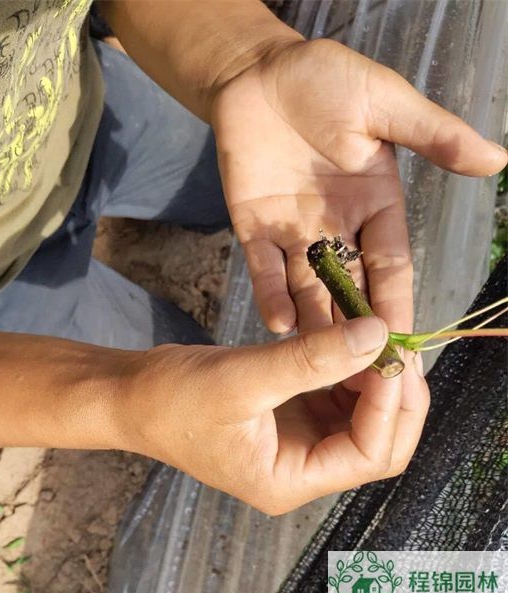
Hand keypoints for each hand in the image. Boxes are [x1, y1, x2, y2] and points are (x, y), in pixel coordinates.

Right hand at [117, 316, 428, 513]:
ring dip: (373, 375)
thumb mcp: (242, 377)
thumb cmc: (173, 398)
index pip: (369, 453)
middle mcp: (303, 466)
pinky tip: (346, 337)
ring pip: (361, 414)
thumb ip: (310, 359)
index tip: (389, 352)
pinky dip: (347, 365)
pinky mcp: (290, 413)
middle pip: (377, 440)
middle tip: (394, 344)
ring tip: (373, 333)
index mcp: (291, 478)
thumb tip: (377, 334)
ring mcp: (298, 440)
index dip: (389, 403)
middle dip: (393, 394)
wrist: (133, 395)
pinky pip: (335, 392)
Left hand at [211, 38, 507, 337]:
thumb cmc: (326, 80)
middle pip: (351, 289)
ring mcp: (294, 233)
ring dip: (314, 326)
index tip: (404, 345)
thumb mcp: (386, 105)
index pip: (391, 267)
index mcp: (375, 206)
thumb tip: (497, 159)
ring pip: (307, 289)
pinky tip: (278, 326)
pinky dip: (271, 296)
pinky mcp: (254, 228)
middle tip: (361, 375)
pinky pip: (263, 270)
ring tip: (319, 365)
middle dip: (355, 330)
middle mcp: (337, 229)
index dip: (397, 304)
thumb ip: (432, 135)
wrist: (259, 72)